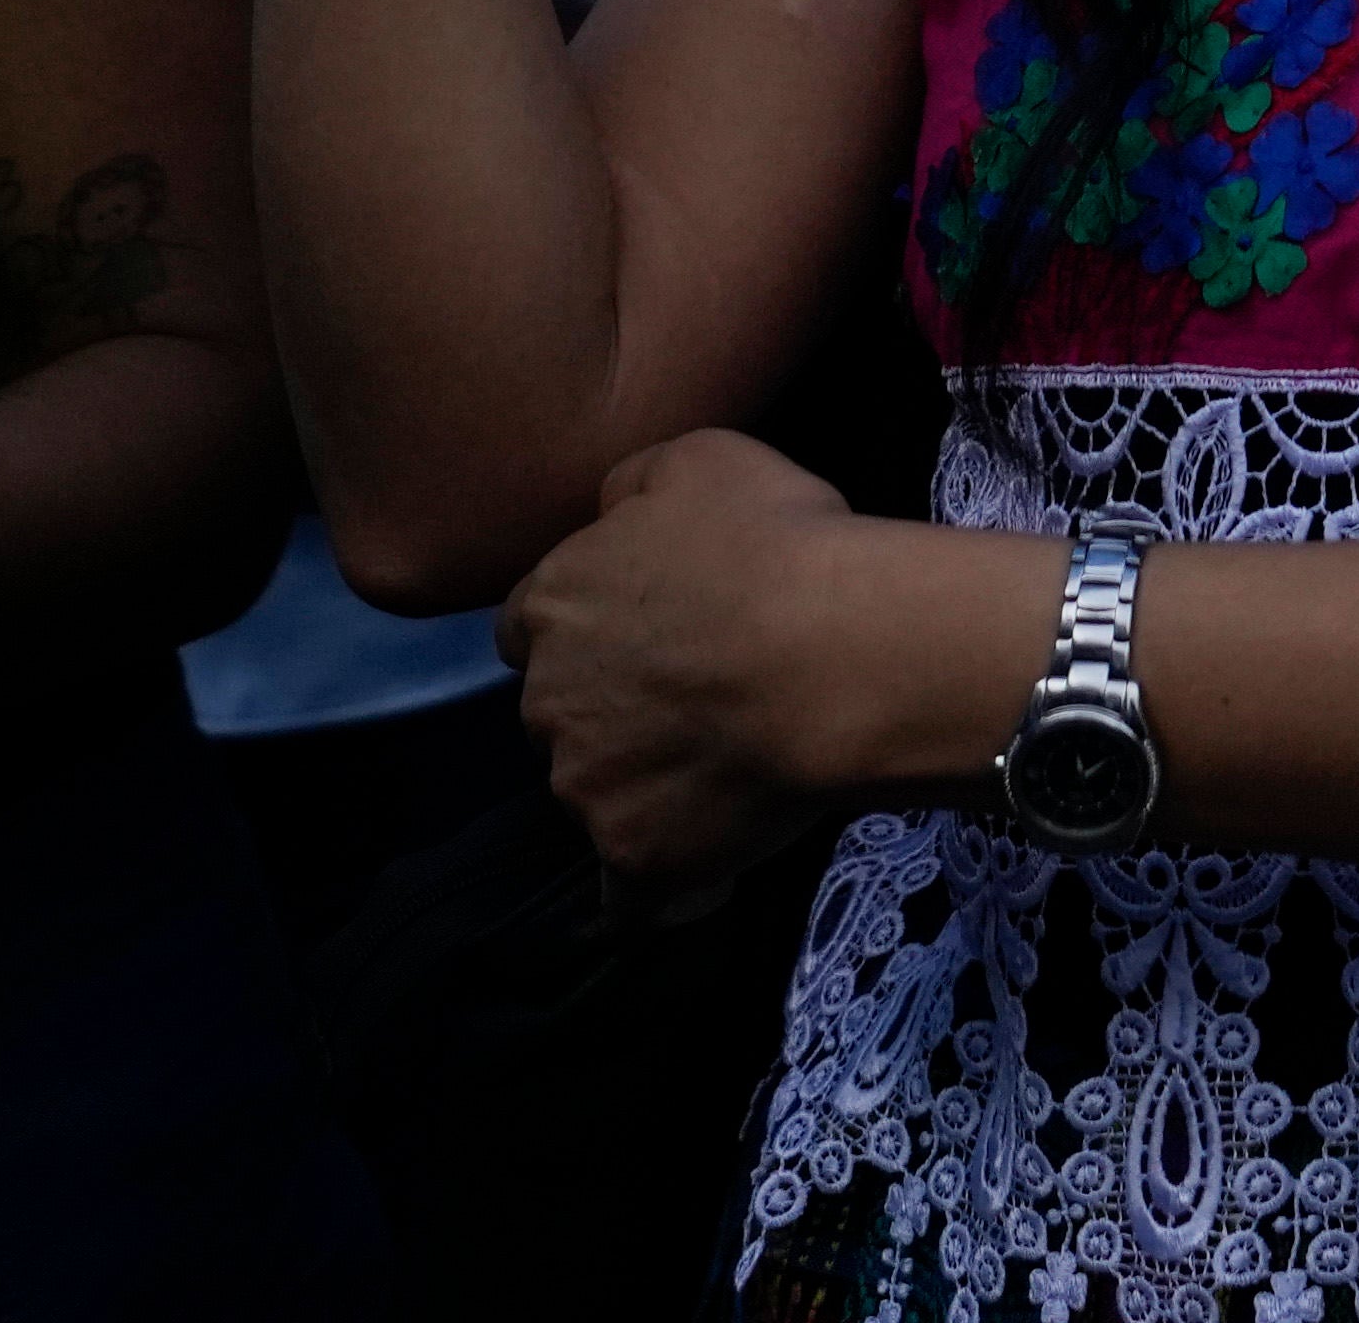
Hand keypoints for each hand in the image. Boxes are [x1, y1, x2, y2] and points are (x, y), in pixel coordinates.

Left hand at [503, 428, 970, 889]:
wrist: (831, 658)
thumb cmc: (775, 545)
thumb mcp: (702, 459)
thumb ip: (634, 490)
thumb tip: (611, 515)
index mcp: (554, 604)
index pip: (527, 626)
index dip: (586, 630)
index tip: (643, 634)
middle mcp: (547, 702)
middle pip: (559, 714)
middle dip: (609, 710)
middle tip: (697, 701)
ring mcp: (584, 790)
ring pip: (596, 797)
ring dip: (643, 790)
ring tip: (729, 780)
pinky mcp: (632, 860)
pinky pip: (632, 898)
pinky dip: (661, 892)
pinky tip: (705, 880)